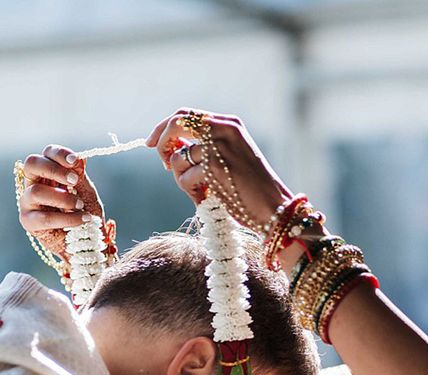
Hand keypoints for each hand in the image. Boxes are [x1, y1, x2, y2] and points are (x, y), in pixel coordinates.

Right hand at [18, 145, 103, 257]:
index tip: (74, 160)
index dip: (58, 154)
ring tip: (80, 206)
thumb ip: (80, 178)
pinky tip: (82, 220)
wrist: (87, 242)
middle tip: (74, 181)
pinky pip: (44, 217)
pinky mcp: (28, 221)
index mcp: (49, 173)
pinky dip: (67, 218)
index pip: (47, 153)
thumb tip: (80, 158)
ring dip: (63, 198)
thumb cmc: (84, 214)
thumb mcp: (87, 194)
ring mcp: (28, 202)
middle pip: (32, 164)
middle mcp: (34, 183)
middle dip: (54, 170)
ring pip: (36, 191)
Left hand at [145, 109, 291, 230]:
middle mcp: (223, 129)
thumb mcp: (231, 158)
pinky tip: (206, 199)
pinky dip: (191, 192)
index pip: (188, 115)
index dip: (165, 127)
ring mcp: (218, 147)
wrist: (273, 207)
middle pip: (176, 123)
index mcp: (229, 124)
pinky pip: (184, 178)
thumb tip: (172, 146)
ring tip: (200, 191)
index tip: (154, 143)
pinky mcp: (213, 167)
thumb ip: (205, 147)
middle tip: (164, 163)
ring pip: (177, 157)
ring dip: (182, 178)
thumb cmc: (252, 188)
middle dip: (163, 143)